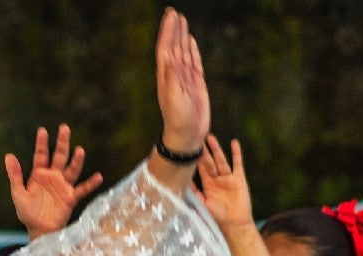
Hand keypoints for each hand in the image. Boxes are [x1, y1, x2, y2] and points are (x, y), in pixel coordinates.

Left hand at [4, 125, 103, 239]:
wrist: (38, 230)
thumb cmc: (28, 212)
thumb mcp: (18, 193)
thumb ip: (15, 175)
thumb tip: (8, 155)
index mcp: (39, 174)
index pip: (41, 155)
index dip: (42, 143)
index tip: (42, 130)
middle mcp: (53, 177)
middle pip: (59, 156)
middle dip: (62, 143)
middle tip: (64, 128)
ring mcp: (63, 186)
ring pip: (71, 170)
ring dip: (76, 161)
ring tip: (80, 150)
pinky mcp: (71, 198)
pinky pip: (82, 189)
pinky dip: (91, 184)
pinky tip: (98, 176)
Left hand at [155, 8, 208, 154]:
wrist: (187, 136)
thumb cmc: (179, 120)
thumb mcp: (174, 99)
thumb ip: (172, 77)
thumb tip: (168, 56)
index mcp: (166, 76)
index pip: (166, 48)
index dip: (167, 32)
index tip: (170, 15)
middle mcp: (174, 74)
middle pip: (173, 46)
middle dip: (173, 29)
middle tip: (173, 12)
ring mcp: (185, 78)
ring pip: (183, 51)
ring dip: (181, 36)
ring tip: (181, 20)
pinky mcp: (196, 84)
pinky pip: (194, 62)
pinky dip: (192, 50)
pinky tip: (191, 41)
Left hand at [194, 135, 253, 229]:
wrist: (234, 223)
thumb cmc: (218, 216)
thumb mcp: (203, 205)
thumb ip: (195, 194)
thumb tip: (183, 184)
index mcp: (207, 184)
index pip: (200, 169)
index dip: (195, 159)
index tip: (189, 148)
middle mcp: (217, 179)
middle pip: (209, 162)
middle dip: (203, 151)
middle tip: (197, 138)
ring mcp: (228, 178)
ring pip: (221, 160)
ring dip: (216, 149)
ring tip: (210, 137)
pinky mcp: (239, 179)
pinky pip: (237, 164)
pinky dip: (236, 153)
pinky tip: (234, 143)